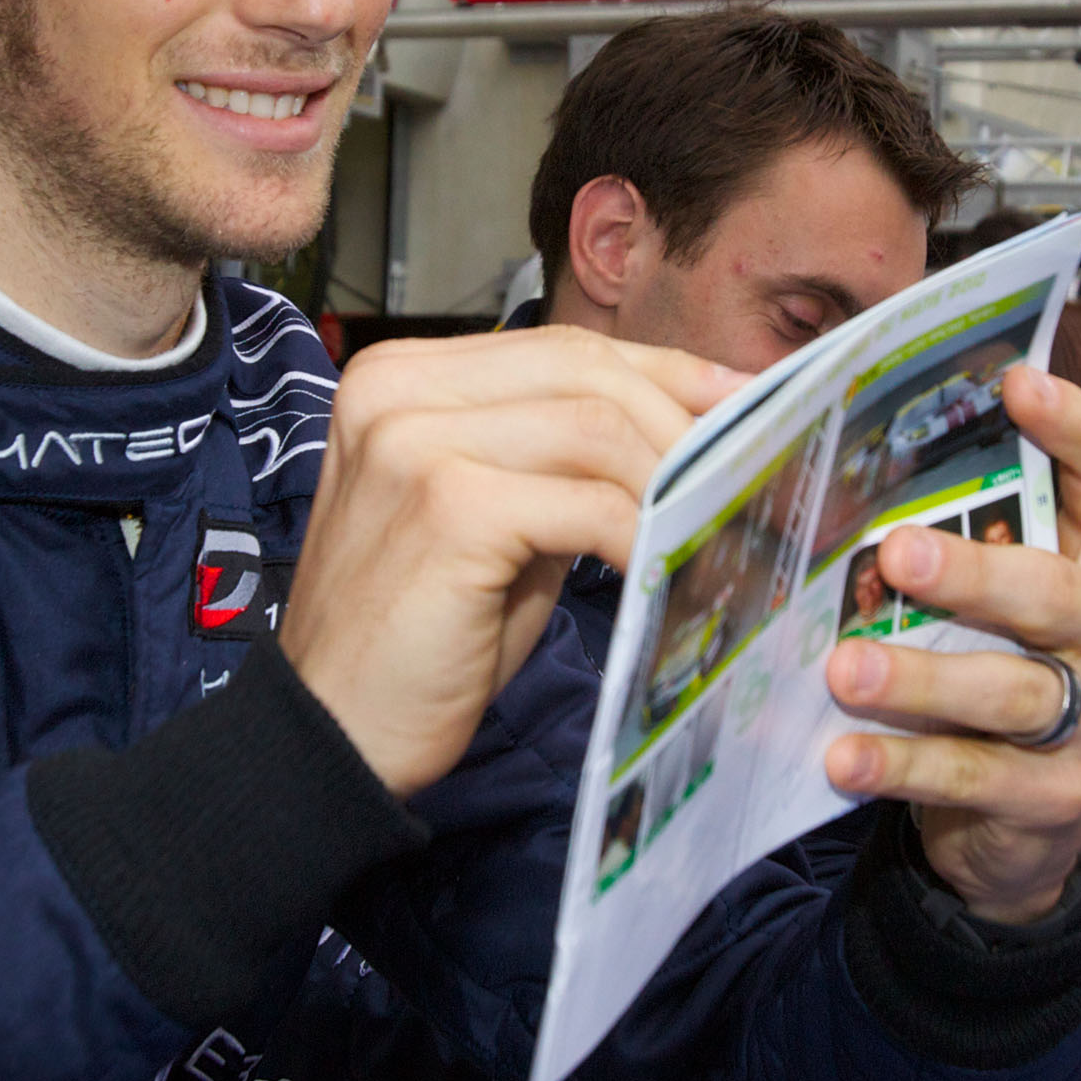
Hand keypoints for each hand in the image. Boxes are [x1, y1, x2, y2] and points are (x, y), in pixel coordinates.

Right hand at [283, 328, 740, 796]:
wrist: (333, 733)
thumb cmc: (422, 636)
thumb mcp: (493, 520)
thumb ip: (556, 462)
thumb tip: (680, 430)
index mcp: (401, 377)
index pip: (560, 347)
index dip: (663, 371)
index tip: (739, 404)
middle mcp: (397, 391)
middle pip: (584, 369)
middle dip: (680, 420)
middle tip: (747, 470)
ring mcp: (415, 442)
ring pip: (598, 428)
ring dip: (673, 482)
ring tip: (716, 527)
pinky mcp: (448, 507)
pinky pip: (592, 504)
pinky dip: (647, 537)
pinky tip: (668, 571)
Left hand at [824, 365, 1080, 923]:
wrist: (1023, 819)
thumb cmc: (990, 666)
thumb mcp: (988, 596)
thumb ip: (949, 529)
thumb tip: (824, 454)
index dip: (1072, 426)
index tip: (1013, 382)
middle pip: (1057, 591)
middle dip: (974, 573)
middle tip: (893, 554)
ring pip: (1011, 690)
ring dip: (922, 677)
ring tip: (845, 670)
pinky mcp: (1062, 796)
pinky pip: (976, 774)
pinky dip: (905, 764)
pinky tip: (844, 756)